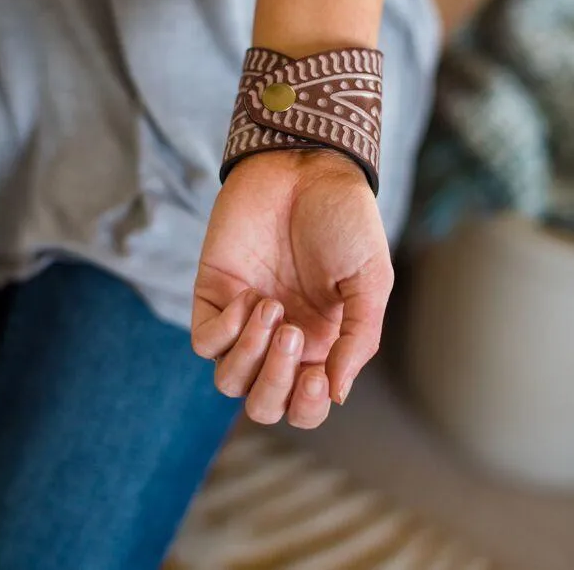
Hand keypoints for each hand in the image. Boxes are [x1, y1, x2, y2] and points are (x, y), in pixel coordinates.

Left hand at [192, 150, 393, 428]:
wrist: (306, 167)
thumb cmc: (345, 221)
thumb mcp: (370, 279)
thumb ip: (359, 339)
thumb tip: (338, 394)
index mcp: (322, 343)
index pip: (306, 405)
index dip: (308, 407)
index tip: (317, 378)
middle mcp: (281, 338)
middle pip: (264, 403)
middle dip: (275, 385)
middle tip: (292, 333)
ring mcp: (245, 318)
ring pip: (229, 381)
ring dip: (250, 356)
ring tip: (272, 307)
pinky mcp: (215, 293)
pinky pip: (206, 341)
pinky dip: (225, 331)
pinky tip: (248, 298)